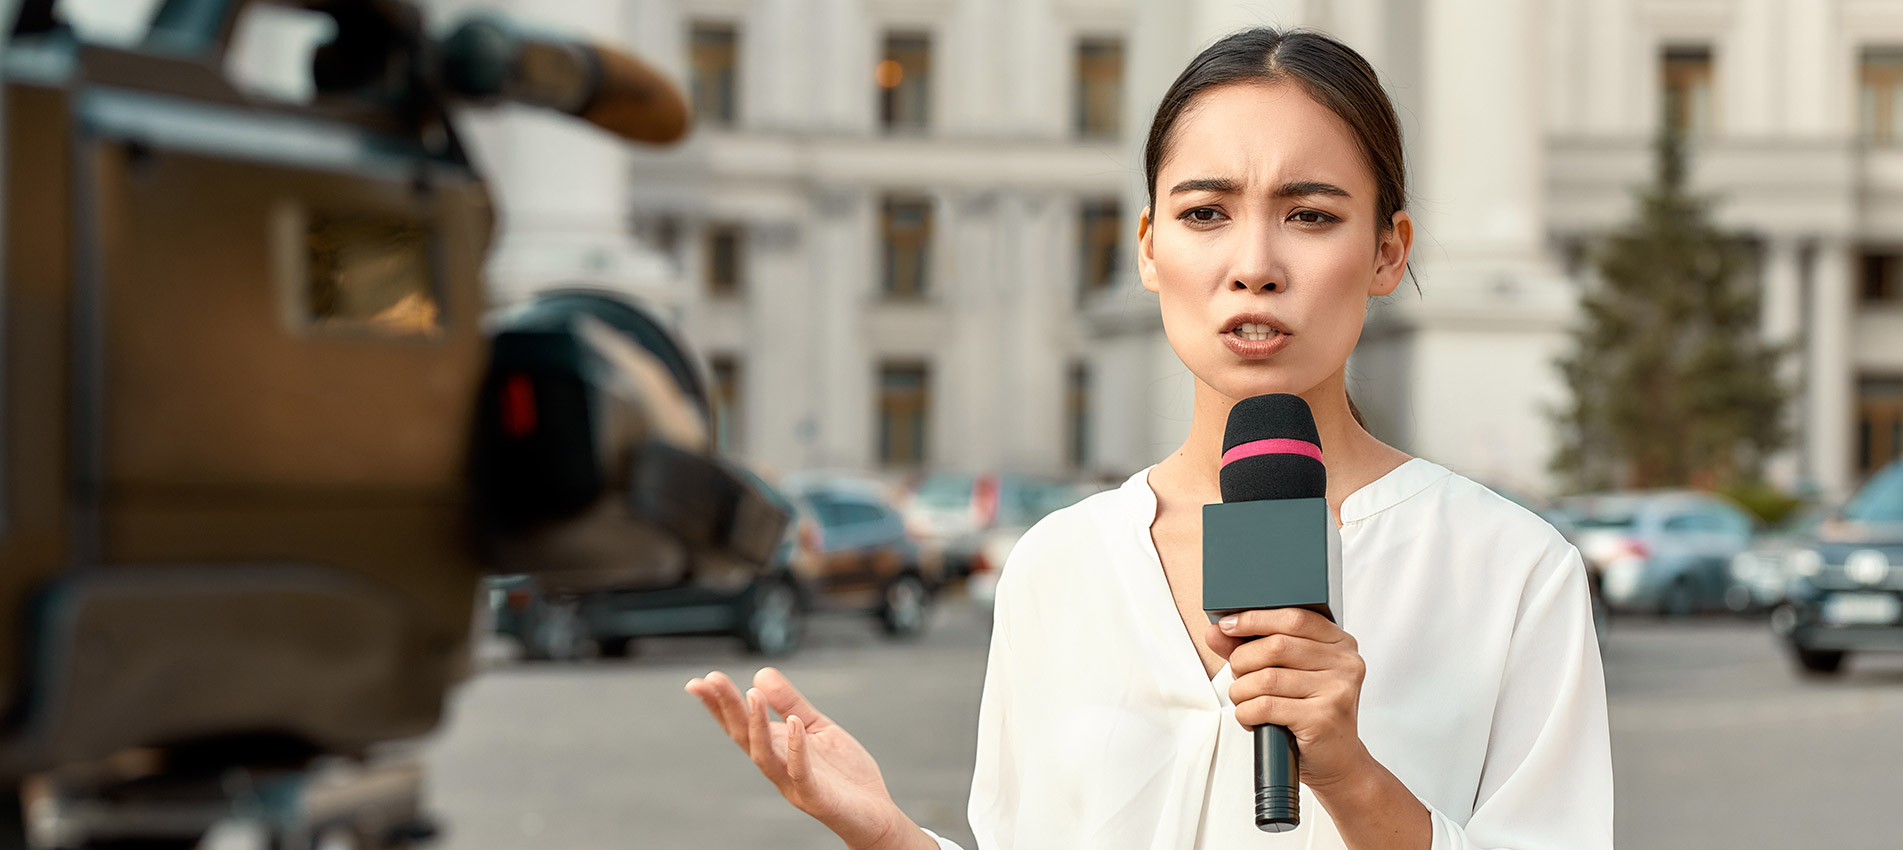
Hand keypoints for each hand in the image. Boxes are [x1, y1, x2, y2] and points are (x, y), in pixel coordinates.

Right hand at [685, 668, 922, 849]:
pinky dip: (795, 748)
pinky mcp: (816, 797)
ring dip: (755, 726)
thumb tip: (761, 673)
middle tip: (711, 681)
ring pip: (764, 756)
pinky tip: (793, 723)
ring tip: (751, 694)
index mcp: (776, 748)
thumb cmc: (843, 773)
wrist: (876, 813)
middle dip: (726, 709)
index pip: (740, 725)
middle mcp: (777, 767)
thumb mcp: (817, 727)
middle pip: (743, 737)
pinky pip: (800, 773)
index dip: (718, 705)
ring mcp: (793, 783)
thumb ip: (790, 703)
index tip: (698, 682)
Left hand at [1204, 608, 1373, 791]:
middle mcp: (1345, 663)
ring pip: (1266, 678)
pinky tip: (1252, 718)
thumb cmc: (1311, 715)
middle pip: (1276, 646)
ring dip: (1242, 691)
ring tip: (1245, 701)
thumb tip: (1215, 632)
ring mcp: (1337, 691)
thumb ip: (1252, 649)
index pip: (1294, 618)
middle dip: (1243, 660)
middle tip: (1239, 676)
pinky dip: (1246, 712)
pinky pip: (1266, 706)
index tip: (1228, 626)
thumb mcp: (1287, 674)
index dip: (1255, 619)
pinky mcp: (1323, 718)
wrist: (1338, 762)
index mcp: (1340, 644)